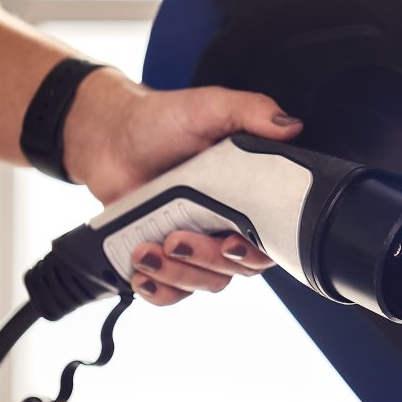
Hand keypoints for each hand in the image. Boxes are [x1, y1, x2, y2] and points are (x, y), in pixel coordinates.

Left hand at [63, 70, 303, 304]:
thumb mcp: (209, 108)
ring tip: (146, 251)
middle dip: (205, 261)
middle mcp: (226, 227)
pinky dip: (159, 291)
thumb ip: (251, 112)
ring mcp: (196, 245)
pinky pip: (173, 293)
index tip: (231, 244)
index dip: (255, 252)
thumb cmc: (162, 121)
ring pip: (204, 283)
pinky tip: (142, 274)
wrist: (111, 136)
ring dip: (176, 275)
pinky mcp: (166, 260)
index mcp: (248, 198)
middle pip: (235, 269)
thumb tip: (290, 126)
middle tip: (175, 239)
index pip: (269, 242)